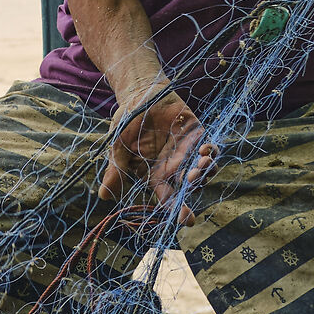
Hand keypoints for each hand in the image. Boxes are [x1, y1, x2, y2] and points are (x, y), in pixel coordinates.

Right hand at [99, 93, 218, 220]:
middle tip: (193, 180)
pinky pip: (209, 149)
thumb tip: (103, 196)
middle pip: (188, 186)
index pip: (167, 197)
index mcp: (154, 175)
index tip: (186, 219)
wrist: (139, 94)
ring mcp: (186, 152)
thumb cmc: (126, 123)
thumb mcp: (117, 147)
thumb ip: (115, 171)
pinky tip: (205, 150)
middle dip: (195, 186)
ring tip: (201, 166)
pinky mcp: (197, 135)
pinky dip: (211, 152)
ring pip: (202, 169)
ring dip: (205, 171)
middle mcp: (173, 167)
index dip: (177, 209)